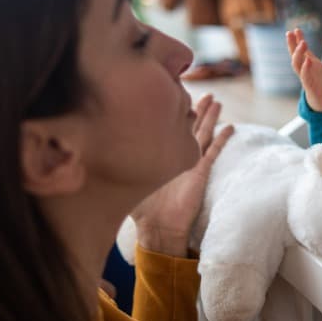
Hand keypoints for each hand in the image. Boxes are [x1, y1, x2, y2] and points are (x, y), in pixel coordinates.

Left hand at [130, 94, 233, 255]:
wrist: (158, 227)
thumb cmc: (140, 207)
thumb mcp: (125, 178)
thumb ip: (115, 161)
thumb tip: (92, 149)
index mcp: (162, 154)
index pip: (168, 126)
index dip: (172, 110)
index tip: (174, 93)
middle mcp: (177, 155)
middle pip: (190, 125)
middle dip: (197, 108)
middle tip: (205, 93)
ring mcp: (190, 162)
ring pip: (203, 133)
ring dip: (210, 117)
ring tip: (217, 102)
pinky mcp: (200, 172)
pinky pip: (213, 151)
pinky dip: (222, 138)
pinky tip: (230, 127)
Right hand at [286, 27, 321, 111]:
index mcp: (312, 66)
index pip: (302, 51)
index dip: (298, 40)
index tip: (296, 30)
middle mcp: (307, 71)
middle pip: (295, 55)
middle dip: (292, 44)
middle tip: (289, 33)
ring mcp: (307, 78)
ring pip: (297, 65)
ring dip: (298, 54)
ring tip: (302, 43)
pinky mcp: (310, 87)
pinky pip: (305, 77)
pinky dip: (305, 68)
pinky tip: (308, 60)